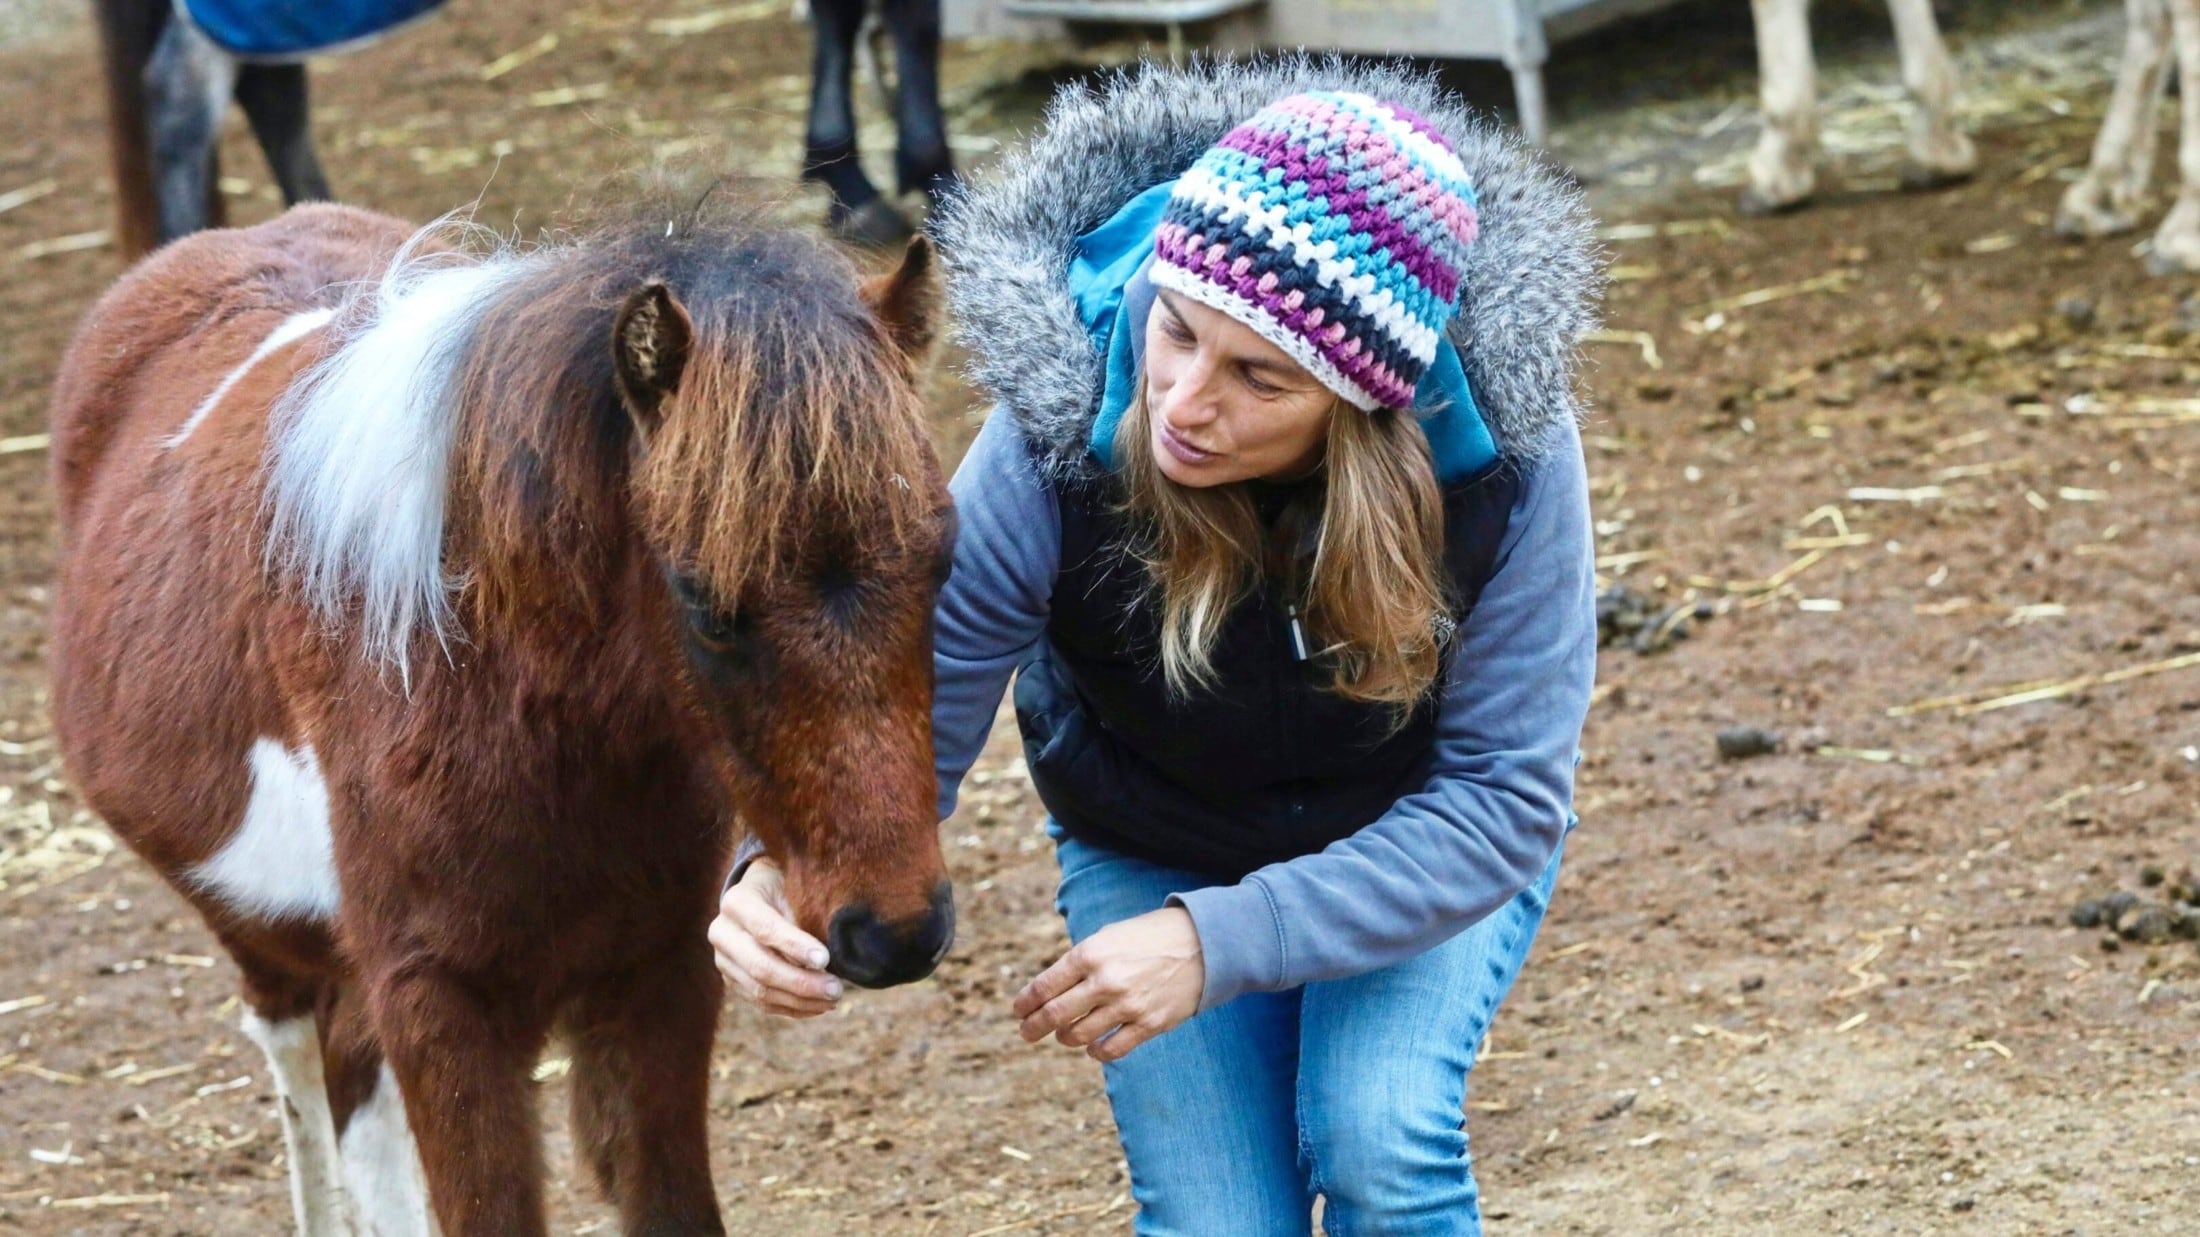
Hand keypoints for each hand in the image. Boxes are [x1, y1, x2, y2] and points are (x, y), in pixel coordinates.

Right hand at [709, 859, 842, 1017]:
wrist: (763, 894)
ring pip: (760, 991)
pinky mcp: (732, 980)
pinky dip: (792, 1008)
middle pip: (760, 966)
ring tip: (832, 999)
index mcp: (737, 901)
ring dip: (800, 1001)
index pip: (765, 929)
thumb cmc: (787, 886)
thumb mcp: (795, 886)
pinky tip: (818, 1006)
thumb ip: (805, 911)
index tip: (825, 959)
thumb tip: (826, 956)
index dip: (795, 946)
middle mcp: (722, 932)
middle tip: (835, 989)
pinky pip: (761, 1002)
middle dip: (801, 982)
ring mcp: (724, 960)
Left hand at [1012, 907, 1203, 1062]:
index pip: (1044, 986)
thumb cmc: (1148, 937)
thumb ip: (1079, 962)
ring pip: (1079, 1036)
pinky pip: (1111, 1049)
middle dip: (1033, 1027)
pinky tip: (1092, 1046)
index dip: (1025, 1002)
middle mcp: (1105, 981)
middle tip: (1026, 1032)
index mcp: (1091, 954)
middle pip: (1054, 1015)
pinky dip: (1095, 1051)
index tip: (1019, 1010)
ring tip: (1064, 1035)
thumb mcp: (1108, 936)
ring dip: (1065, 1038)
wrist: (1202, 944)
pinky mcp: (1148, 1024)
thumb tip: (1050, 990)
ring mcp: (1127, 1005)